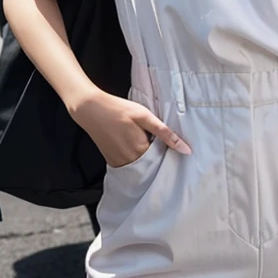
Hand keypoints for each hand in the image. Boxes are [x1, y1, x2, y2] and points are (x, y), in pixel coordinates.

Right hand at [69, 87, 191, 167]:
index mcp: (141, 151)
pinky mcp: (112, 162)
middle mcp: (130, 161)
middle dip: (159, 158)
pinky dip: (135, 160)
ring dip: (147, 160)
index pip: (163, 160)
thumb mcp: (145, 116)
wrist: (90, 109)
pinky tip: (135, 146)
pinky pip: (129, 166)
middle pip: (152, 166)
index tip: (172, 146)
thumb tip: (186, 150)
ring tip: (145, 142)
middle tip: (158, 142)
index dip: (169, 153)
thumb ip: (165, 134)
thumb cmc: (119, 109)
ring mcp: (119, 163)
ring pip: (140, 168)